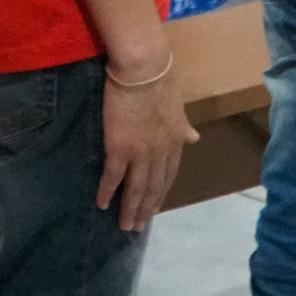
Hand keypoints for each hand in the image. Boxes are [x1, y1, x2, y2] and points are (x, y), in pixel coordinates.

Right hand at [97, 58, 196, 230]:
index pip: (169, 174)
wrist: (144, 69)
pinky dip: (108, 192)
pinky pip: (113, 176)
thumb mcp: (177, 106)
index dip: (161, 192)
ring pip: (136, 188)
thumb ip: (182, 125)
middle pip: (154, 187)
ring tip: (125, 225)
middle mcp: (160, 152)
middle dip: (146, 208)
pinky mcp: (119, 147)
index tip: (155, 206)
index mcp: (175, 141)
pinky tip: (102, 204)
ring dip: (130, 209)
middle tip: (138, 226)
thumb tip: (194, 138)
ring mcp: (140, 152)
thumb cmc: (160, 78)